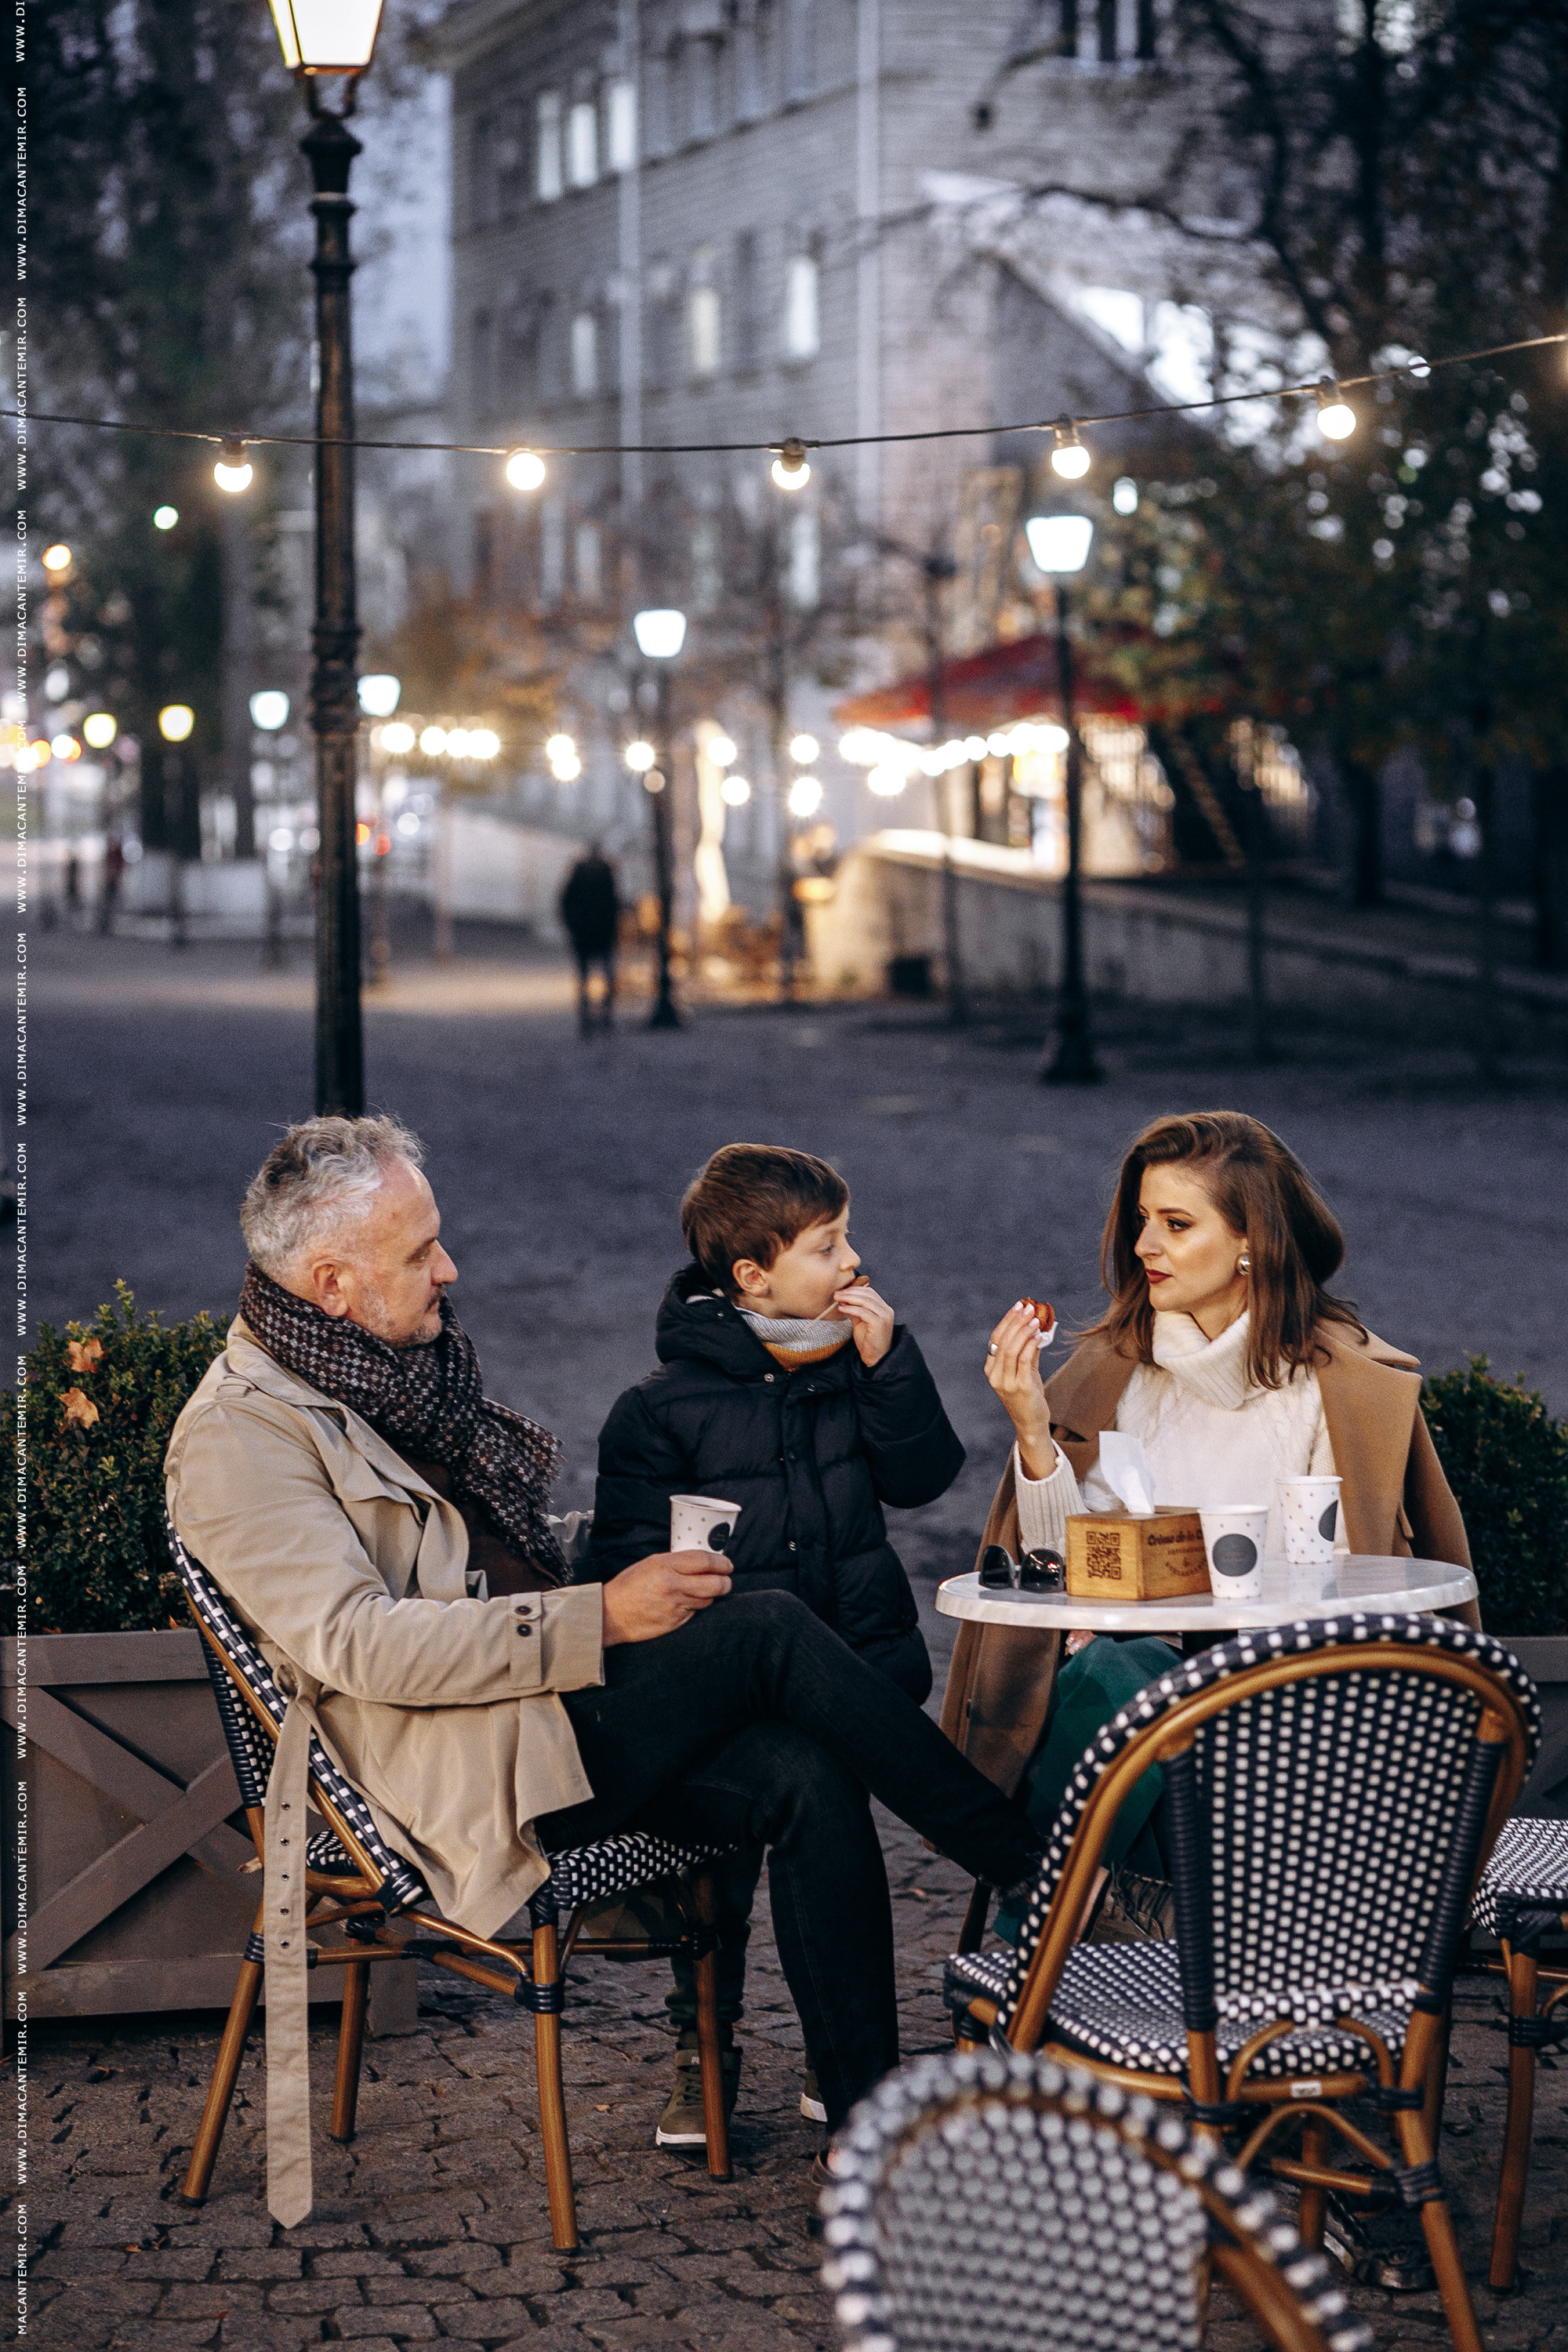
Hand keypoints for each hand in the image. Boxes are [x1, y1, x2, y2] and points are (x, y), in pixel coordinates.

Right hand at [601, 1549, 731, 1645]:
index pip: (704, 1560)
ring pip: (708, 1599)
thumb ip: (675, 1562)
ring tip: (702, 1590)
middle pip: (715, 1583)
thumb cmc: (628, 1586)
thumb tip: (702, 1562)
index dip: (721, 1562)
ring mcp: (674, 1606)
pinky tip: (684, 1603)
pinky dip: (694, 1607)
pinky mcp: (675, 1622)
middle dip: (725, 1581)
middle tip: (726, 1579)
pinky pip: (695, 1613)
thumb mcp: (650, 1564)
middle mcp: (672, 1585)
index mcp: (665, 1566)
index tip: (727, 1564)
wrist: (610, 1614)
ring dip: (709, 1595)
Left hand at [833, 1279, 894, 1366]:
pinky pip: (863, 1312)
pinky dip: (851, 1309)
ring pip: (866, 1301)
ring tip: (837, 1299)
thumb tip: (843, 1299)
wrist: (875, 1357)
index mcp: (883, 1308)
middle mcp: (886, 1310)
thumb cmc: (868, 1341)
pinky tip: (842, 1309)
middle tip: (836, 1293)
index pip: (869, 1292)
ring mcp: (884, 1316)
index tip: (841, 1290)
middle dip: (850, 1292)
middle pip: (867, 1294)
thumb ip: (854, 1310)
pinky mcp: (879, 1324)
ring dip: (849, 1298)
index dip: (854, 1289)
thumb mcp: (860, 1322)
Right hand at [984, 1301, 1053, 1477]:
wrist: (1032, 1423)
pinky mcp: (1020, 1388)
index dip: (1007, 1320)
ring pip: (1012, 1349)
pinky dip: (1031, 1344)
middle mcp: (995, 1375)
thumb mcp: (1026, 1370)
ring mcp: (1006, 1383)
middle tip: (1029, 1308)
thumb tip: (1036, 1325)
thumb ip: (1028, 1349)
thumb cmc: (1028, 1396)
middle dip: (1016, 1321)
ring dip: (1024, 1331)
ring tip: (1035, 1319)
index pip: (996, 1339)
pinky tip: (1039, 1336)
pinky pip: (1024, 1360)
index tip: (1019, 1306)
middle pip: (1003, 1341)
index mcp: (991, 1369)